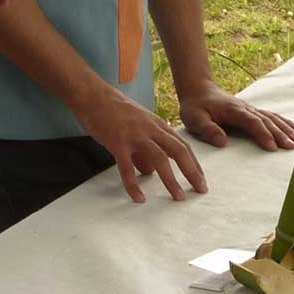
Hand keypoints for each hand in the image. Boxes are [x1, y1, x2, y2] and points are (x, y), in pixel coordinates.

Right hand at [74, 88, 208, 203]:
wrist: (92, 95)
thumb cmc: (114, 111)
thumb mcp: (137, 125)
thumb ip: (145, 148)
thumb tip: (150, 172)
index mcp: (157, 124)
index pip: (182, 145)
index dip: (194, 163)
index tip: (201, 179)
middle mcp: (150, 129)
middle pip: (178, 150)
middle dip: (192, 172)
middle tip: (201, 190)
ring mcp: (134, 135)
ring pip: (159, 158)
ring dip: (171, 180)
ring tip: (179, 197)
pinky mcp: (117, 142)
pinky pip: (127, 167)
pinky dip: (133, 185)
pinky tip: (139, 198)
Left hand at [179, 84, 293, 150]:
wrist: (198, 90)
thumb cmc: (195, 107)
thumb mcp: (194, 119)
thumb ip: (207, 129)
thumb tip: (222, 142)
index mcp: (233, 110)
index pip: (251, 122)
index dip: (262, 134)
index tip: (272, 147)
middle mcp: (245, 108)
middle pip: (266, 120)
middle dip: (279, 134)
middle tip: (292, 147)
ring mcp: (250, 108)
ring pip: (271, 117)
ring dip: (285, 128)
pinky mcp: (252, 111)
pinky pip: (271, 116)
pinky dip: (284, 122)